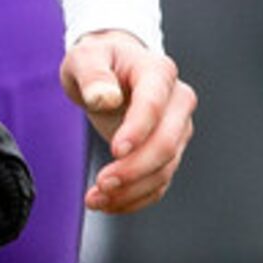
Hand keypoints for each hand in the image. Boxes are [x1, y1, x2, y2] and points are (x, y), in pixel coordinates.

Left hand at [62, 30, 193, 213]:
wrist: (111, 68)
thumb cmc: (98, 59)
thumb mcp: (85, 57)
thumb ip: (92, 74)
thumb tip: (104, 97)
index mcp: (158, 72)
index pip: (154, 105)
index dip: (138, 130)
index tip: (115, 151)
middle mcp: (177, 102)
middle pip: (166, 143)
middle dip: (135, 168)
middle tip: (102, 183)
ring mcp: (177, 129)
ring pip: (165, 168)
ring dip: (132, 190)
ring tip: (95, 199)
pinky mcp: (169, 151)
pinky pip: (160, 181)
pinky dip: (136, 198)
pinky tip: (109, 205)